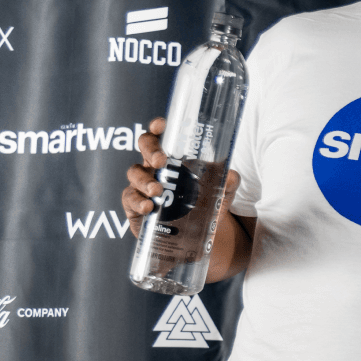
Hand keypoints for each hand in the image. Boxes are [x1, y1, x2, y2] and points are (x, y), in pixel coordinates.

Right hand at [122, 116, 239, 236]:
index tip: (161, 125)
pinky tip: (148, 207)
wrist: (195, 235)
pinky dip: (138, 201)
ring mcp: (142, 184)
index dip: (158, 127)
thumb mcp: (222, 192)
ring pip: (134, 173)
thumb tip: (230, 176)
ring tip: (157, 191)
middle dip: (150, 150)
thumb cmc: (204, 204)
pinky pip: (129, 198)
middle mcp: (155, 166)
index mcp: (173, 156)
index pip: (162, 135)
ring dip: (144, 180)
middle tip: (161, 161)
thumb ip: (228, 182)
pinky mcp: (134, 205)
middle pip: (144, 146)